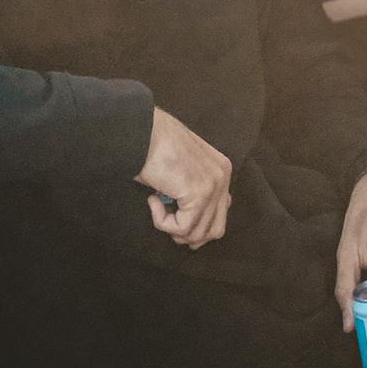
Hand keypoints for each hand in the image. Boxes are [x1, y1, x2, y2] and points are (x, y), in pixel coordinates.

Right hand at [136, 107, 232, 247]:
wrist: (143, 132)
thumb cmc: (154, 147)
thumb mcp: (182, 169)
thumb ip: (194, 189)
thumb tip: (193, 223)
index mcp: (221, 169)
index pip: (220, 214)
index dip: (198, 226)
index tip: (175, 219)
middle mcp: (223, 176)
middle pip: (215, 230)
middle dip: (189, 235)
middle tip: (167, 221)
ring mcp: (213, 185)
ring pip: (197, 234)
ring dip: (171, 227)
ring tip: (157, 204)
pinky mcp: (199, 194)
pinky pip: (182, 228)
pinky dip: (162, 221)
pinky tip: (153, 200)